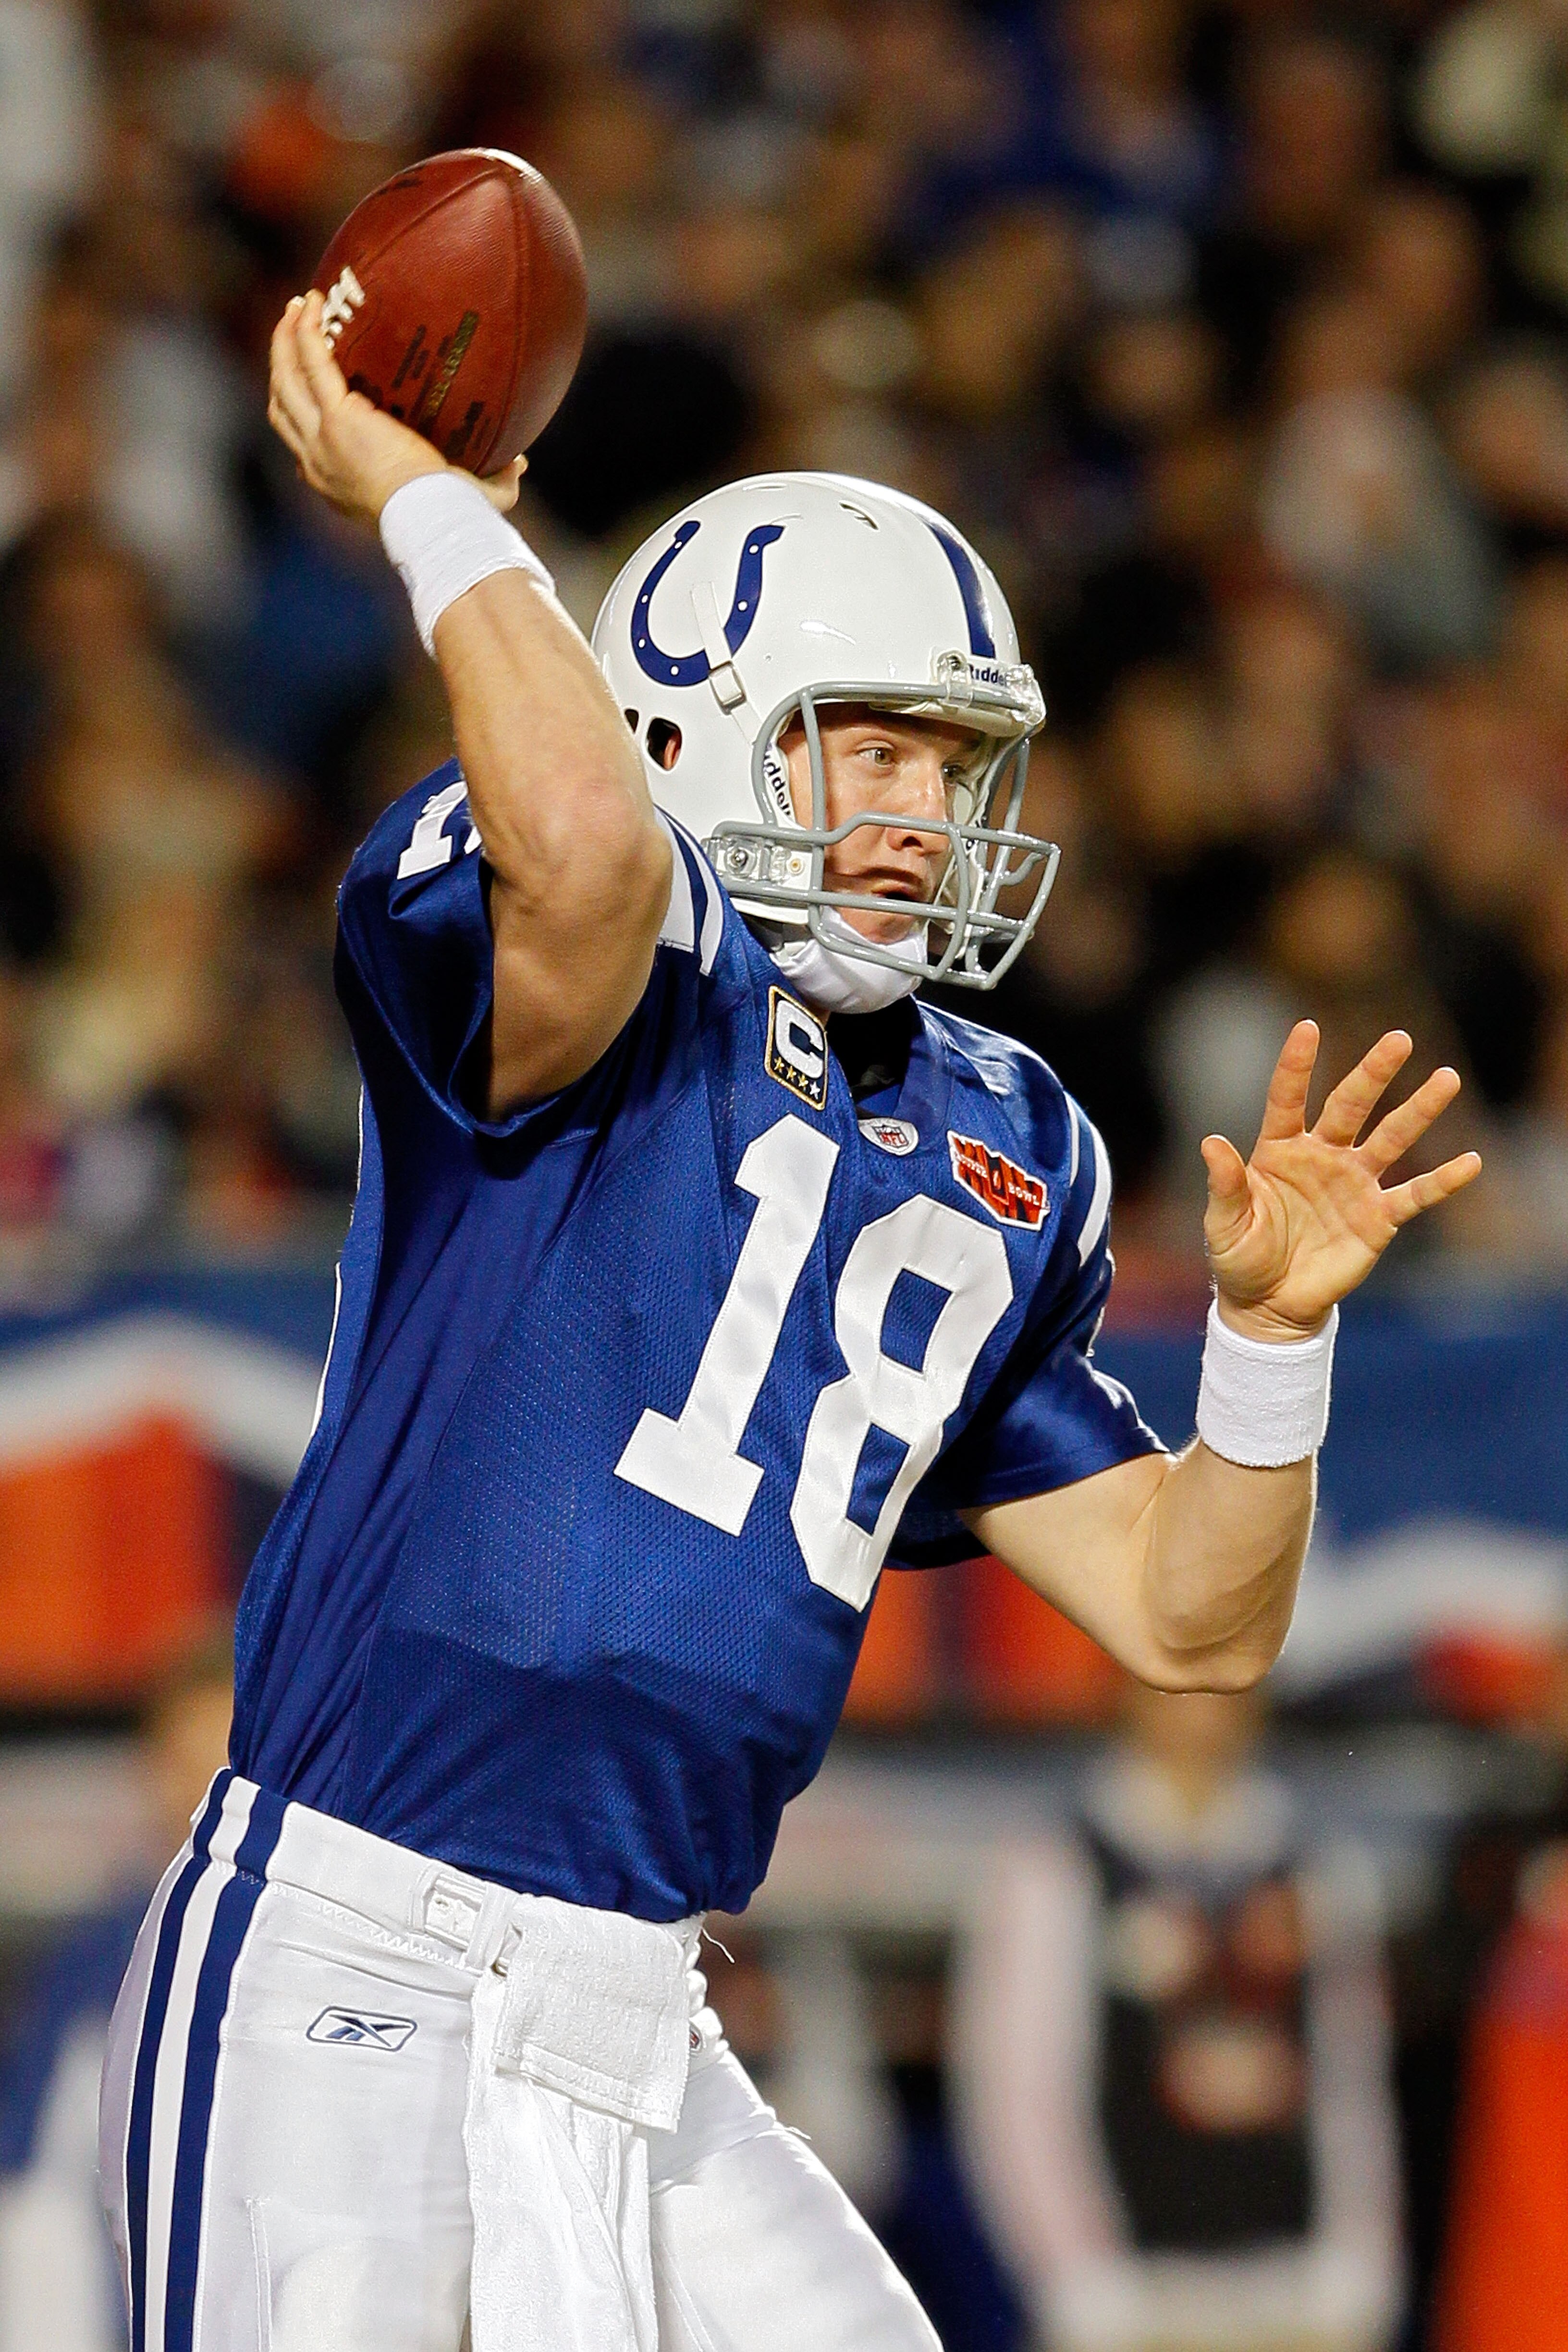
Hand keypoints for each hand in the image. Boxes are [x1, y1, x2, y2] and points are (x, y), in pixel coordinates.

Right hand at [267, 291, 525, 522]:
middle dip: (283, 367)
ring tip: (299, 309)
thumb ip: (492, 482)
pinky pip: (313, 362)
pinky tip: (317, 303)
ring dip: (286, 342)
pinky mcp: (337, 415)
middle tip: (293, 333)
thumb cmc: (448, 517)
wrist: (432, 518)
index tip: (312, 390)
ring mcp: (323, 438)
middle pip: (284, 407)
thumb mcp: (464, 500)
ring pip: (287, 381)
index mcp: (335, 482)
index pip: (304, 446)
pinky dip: (308, 332)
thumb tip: (520, 461)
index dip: (300, 415)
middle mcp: (318, 462)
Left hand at [1201, 1021, 1482, 1341]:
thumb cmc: (1240, 1257)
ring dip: (1419, 1110)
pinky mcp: (1378, 1218)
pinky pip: (1415, 1194)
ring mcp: (1354, 1184)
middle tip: (1399, 1039)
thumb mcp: (1224, 1223)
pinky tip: (1471, 1162)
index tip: (1308, 1027)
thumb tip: (1210, 1142)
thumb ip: (1224, 1184)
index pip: (1288, 1098)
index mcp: (1280, 1149)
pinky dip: (1443, 1181)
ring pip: (1391, 1138)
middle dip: (1374, 1073)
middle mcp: (1323, 1156)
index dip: (1297, 1065)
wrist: (1269, 1303)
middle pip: (1351, 1105)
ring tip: (1446, 1078)